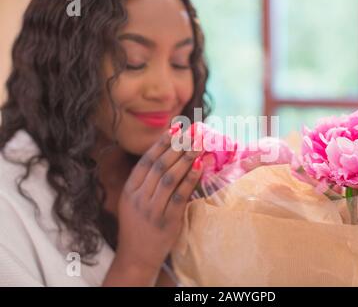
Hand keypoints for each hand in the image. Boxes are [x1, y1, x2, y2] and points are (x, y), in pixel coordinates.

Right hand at [103, 124, 202, 285]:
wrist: (136, 256)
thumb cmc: (137, 225)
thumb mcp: (132, 201)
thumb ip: (144, 181)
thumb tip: (165, 154)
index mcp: (130, 189)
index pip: (146, 161)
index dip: (162, 143)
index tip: (175, 128)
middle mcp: (139, 197)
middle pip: (160, 166)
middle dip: (177, 146)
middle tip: (192, 132)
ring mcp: (153, 210)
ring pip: (170, 178)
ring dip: (186, 158)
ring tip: (198, 144)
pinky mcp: (167, 221)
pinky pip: (180, 196)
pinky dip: (190, 179)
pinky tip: (200, 166)